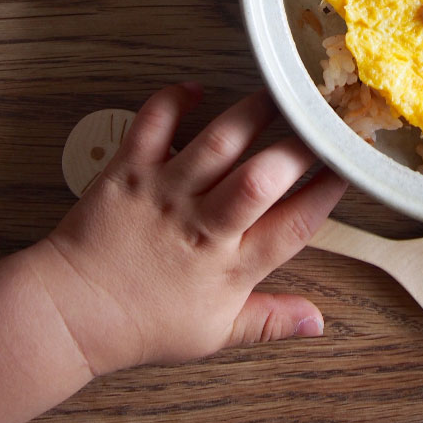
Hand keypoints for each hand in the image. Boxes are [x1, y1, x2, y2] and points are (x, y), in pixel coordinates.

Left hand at [33, 83, 346, 375]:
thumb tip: (320, 322)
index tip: (351, 166)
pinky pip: (153, 125)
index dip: (328, 192)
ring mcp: (167, 195)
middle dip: (300, 147)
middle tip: (323, 120)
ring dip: (253, 113)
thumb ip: (271, 321)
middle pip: (264, 179)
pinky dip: (173, 100)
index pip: (295, 225)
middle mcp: (205, 226)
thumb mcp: (216, 334)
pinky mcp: (130, 172)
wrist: (70, 314)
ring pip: (219, 144)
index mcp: (233, 267)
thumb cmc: (143, 324)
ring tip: (280, 91)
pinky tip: (195, 89)